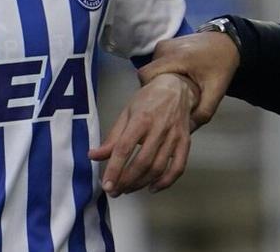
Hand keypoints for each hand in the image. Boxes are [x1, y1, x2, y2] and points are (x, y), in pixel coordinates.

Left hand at [88, 73, 197, 196]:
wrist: (176, 88)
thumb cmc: (148, 100)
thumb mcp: (126, 113)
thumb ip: (112, 137)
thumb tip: (94, 156)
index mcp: (141, 119)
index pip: (125, 149)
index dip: (114, 169)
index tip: (106, 185)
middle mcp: (159, 128)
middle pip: (142, 162)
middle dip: (126, 181)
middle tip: (115, 191)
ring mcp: (174, 136)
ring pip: (158, 168)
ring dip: (141, 183)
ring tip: (128, 189)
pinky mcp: (185, 142)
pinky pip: (178, 167)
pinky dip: (166, 182)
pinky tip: (152, 187)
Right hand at [138, 32, 238, 126]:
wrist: (228, 43)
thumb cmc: (222, 65)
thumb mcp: (216, 92)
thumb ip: (202, 113)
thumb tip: (186, 132)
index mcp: (176, 57)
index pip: (146, 76)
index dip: (150, 91)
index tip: (160, 103)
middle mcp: (165, 48)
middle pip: (147, 74)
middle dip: (156, 89)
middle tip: (169, 101)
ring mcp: (164, 44)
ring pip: (151, 69)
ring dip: (159, 81)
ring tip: (174, 91)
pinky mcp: (165, 44)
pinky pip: (156, 62)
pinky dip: (163, 73)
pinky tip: (175, 80)